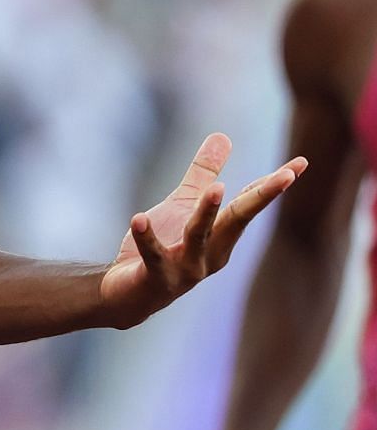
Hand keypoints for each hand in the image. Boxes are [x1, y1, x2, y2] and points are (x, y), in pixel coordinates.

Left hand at [100, 133, 304, 327]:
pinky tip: (139, 217)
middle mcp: (212, 254)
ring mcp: (186, 268)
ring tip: (217, 187)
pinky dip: (146, 237)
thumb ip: (203, 174)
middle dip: (262, 198)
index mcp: (222, 236)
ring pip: (199, 237)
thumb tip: (223, 135)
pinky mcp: (157, 277)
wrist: (129, 294)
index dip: (273, 184)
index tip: (300, 163)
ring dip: (208, 213)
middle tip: (287, 175)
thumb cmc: (162, 247)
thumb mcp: (184, 206)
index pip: (250, 206)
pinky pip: (154, 255)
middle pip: (238, 220)